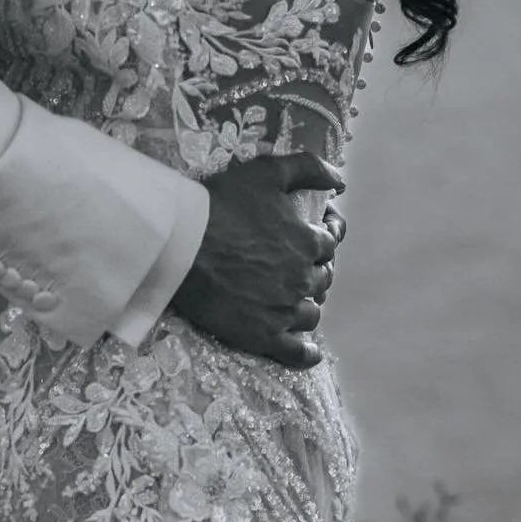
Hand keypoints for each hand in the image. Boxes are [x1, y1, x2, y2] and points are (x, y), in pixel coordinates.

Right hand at [171, 149, 345, 368]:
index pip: (330, 242)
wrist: (181, 244)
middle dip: (316, 268)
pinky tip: (307, 350)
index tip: (318, 232)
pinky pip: (295, 352)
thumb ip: (308, 168)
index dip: (326, 235)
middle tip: (297, 262)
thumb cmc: (222, 204)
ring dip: (308, 303)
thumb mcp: (266, 172)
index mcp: (307, 242)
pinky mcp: (262, 335)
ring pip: (311, 313)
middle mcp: (302, 279)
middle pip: (323, 278)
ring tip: (293, 296)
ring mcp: (283, 310)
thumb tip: (340, 179)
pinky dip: (305, 353)